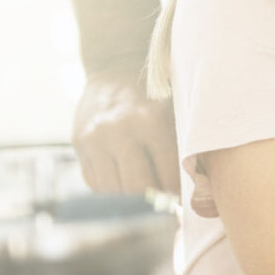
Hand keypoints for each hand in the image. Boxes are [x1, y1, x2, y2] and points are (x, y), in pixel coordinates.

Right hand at [72, 72, 178, 195]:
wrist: (116, 68)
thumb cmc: (156, 94)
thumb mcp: (175, 112)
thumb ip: (182, 146)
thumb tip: (196, 188)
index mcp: (150, 121)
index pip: (167, 173)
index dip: (177, 193)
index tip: (184, 202)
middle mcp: (119, 131)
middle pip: (138, 187)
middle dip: (154, 202)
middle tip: (166, 207)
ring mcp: (94, 138)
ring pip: (113, 189)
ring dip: (131, 200)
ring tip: (147, 199)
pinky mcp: (78, 143)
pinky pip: (95, 181)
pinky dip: (112, 190)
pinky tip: (126, 185)